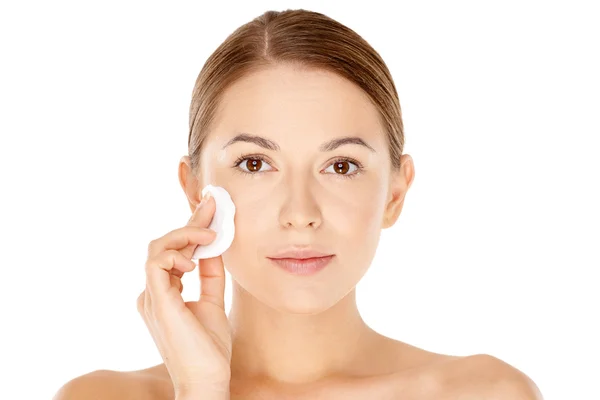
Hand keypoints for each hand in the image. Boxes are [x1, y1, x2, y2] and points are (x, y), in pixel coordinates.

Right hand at [137, 193, 231, 397]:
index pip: (175, 251)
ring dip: (185, 235)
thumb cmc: (208, 348)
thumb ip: (210, 275)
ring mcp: (151, 296)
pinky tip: (195, 263)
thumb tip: (214, 246)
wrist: (207, 378)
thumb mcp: (212, 301)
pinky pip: (156, 264)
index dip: (191, 227)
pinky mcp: (156, 301)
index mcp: (164, 292)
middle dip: (190, 222)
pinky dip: (176, 255)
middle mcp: (153, 291)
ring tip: (210, 235)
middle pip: (164, 244)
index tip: (211, 208)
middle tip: (212, 205)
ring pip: (156, 248)